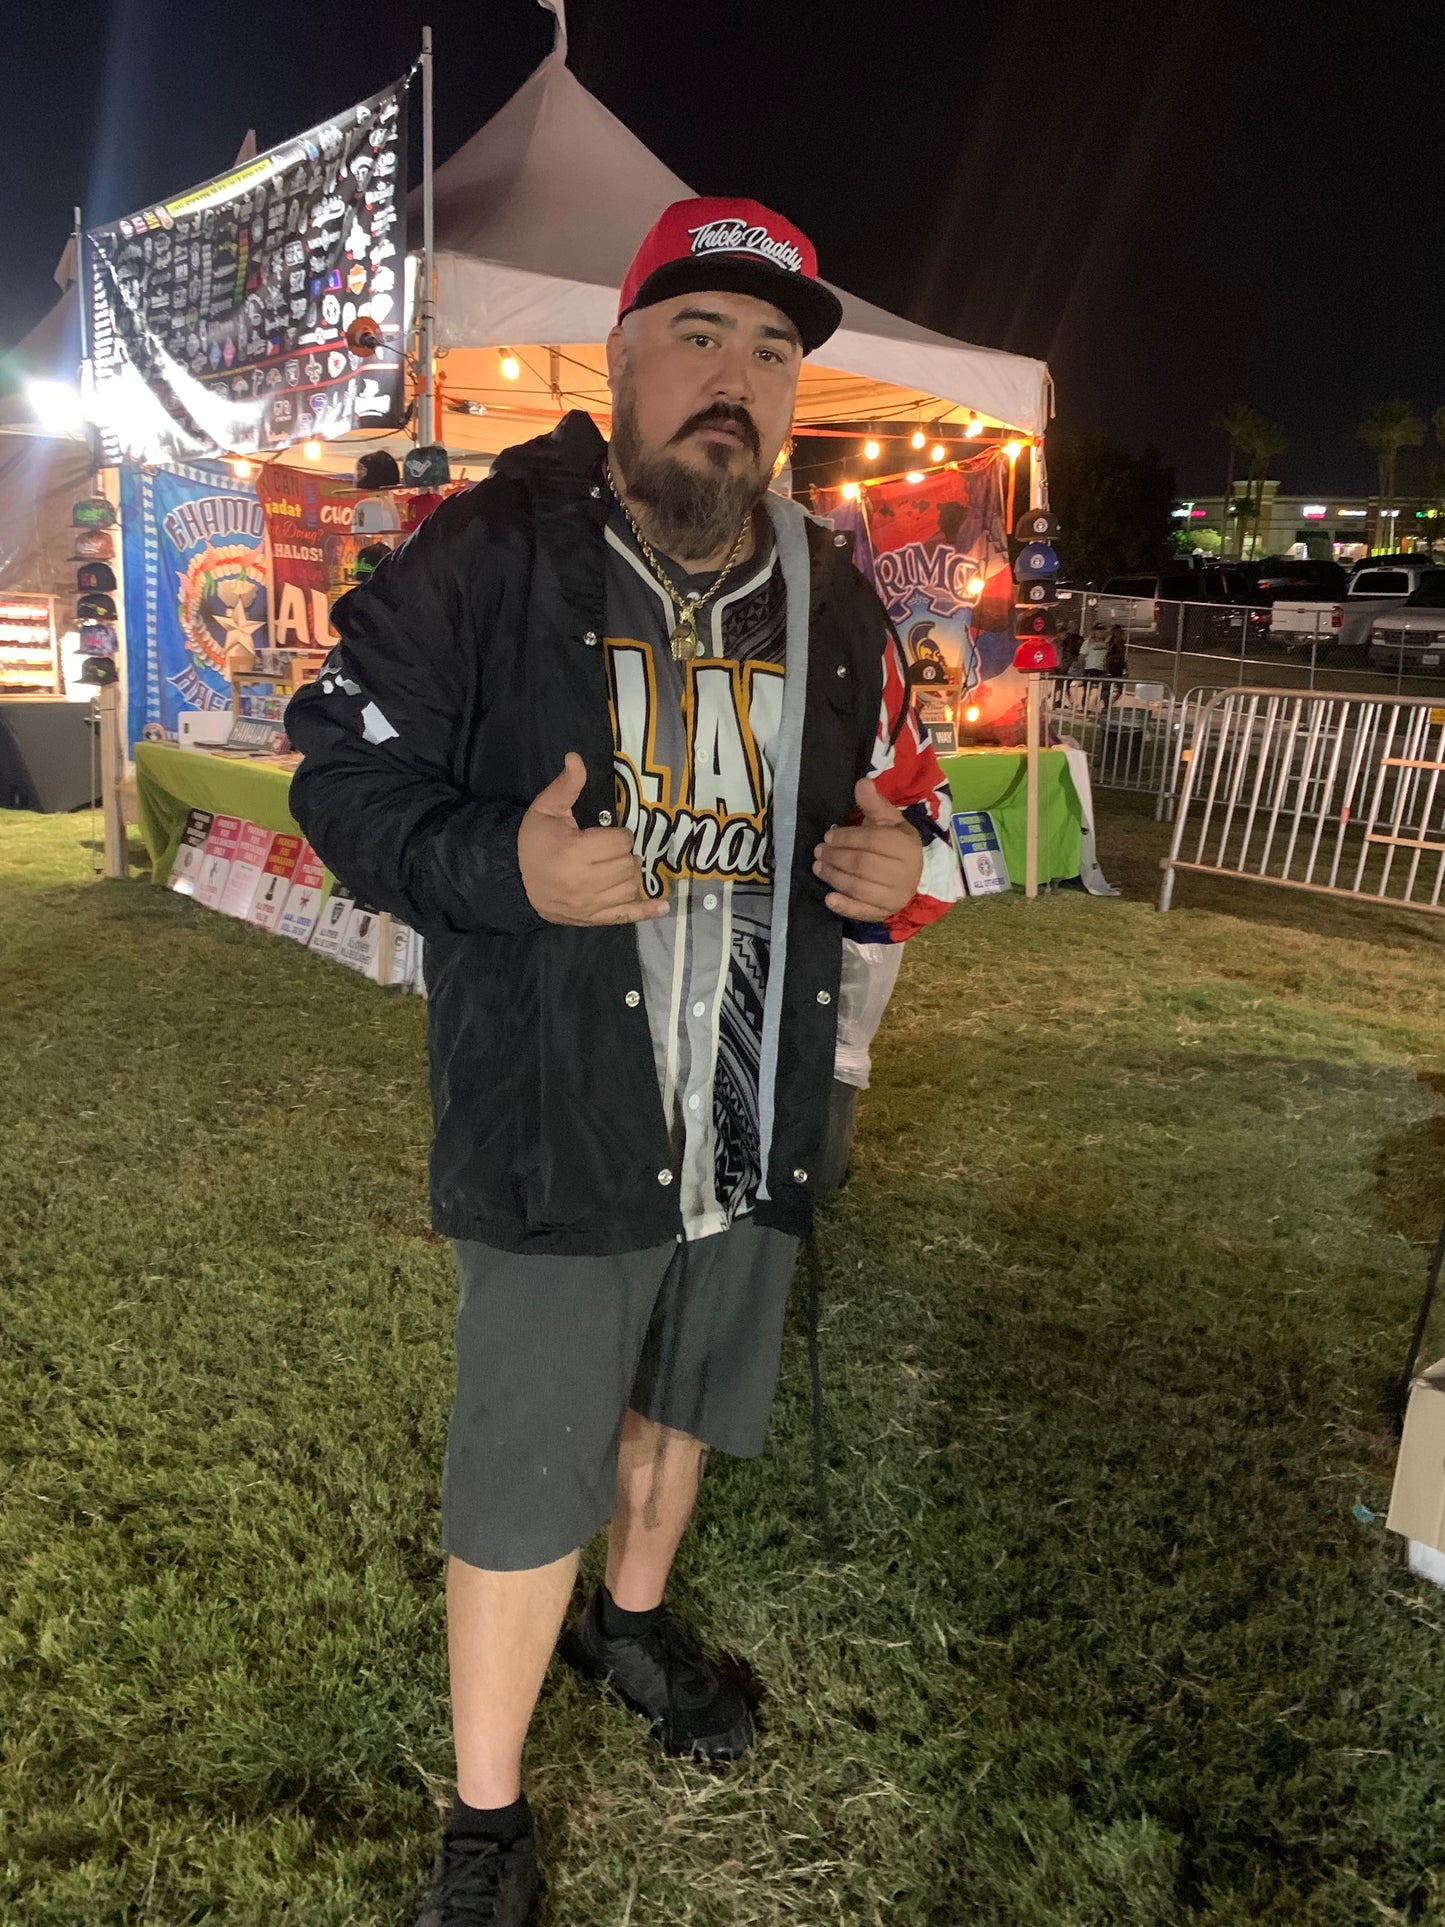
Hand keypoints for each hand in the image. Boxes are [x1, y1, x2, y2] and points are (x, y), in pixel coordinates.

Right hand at [517, 753, 667, 924]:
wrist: (514, 881)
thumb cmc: (532, 843)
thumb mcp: (545, 810)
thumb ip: (566, 785)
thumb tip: (576, 757)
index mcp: (575, 851)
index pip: (621, 841)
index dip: (619, 835)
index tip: (607, 835)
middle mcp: (585, 881)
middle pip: (629, 864)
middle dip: (625, 854)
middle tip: (611, 851)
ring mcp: (591, 904)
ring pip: (631, 886)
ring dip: (631, 875)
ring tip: (619, 867)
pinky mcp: (593, 919)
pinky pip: (626, 916)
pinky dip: (647, 910)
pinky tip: (663, 904)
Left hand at [813, 777, 922, 921]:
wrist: (911, 874)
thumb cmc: (895, 843)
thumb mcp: (888, 820)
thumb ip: (873, 803)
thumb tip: (862, 783)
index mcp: (906, 846)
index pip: (871, 841)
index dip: (846, 838)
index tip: (828, 836)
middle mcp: (905, 873)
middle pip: (862, 864)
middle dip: (836, 857)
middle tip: (819, 852)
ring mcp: (895, 897)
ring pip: (859, 887)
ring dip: (833, 877)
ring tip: (818, 867)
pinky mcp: (885, 913)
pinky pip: (862, 912)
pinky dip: (844, 906)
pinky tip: (828, 898)